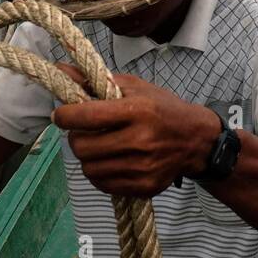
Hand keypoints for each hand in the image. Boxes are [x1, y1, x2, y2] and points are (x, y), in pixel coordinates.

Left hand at [52, 74, 221, 198]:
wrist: (197, 140)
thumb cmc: (162, 108)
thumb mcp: (135, 87)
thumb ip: (96, 81)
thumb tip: (60, 70)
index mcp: (137, 110)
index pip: (87, 116)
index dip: (65, 116)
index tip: (60, 115)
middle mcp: (140, 140)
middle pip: (82, 147)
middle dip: (75, 137)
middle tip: (83, 132)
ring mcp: (142, 167)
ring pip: (89, 168)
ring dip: (87, 157)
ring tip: (98, 146)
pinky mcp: (143, 186)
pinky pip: (103, 184)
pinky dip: (99, 172)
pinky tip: (109, 160)